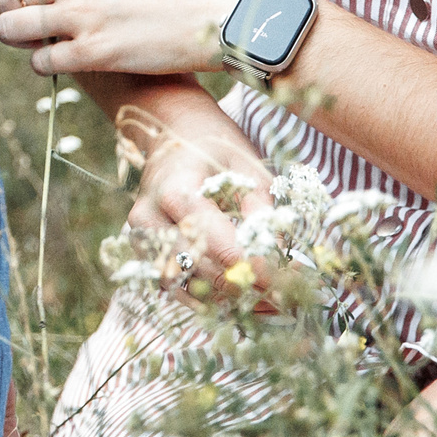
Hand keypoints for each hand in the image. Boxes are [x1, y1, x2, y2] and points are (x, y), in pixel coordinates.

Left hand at [0, 0, 251, 77]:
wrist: (224, 9)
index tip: (48, 6)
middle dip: (18, 15)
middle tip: (37, 31)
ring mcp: (76, 16)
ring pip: (11, 29)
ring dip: (21, 41)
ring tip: (43, 48)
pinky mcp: (89, 54)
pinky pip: (40, 62)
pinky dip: (45, 66)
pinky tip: (66, 64)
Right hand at [119, 93, 276, 304]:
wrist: (170, 131)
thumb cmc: (213, 145)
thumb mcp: (246, 168)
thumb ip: (261, 213)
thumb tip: (282, 259)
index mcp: (177, 194)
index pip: (224, 250)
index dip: (262, 272)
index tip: (295, 283)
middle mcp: (151, 221)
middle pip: (207, 273)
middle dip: (252, 289)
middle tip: (291, 297)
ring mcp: (141, 238)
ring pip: (189, 288)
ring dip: (231, 302)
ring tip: (269, 304)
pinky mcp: (144, 251)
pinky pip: (175, 288)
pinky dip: (208, 299)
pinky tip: (240, 301)